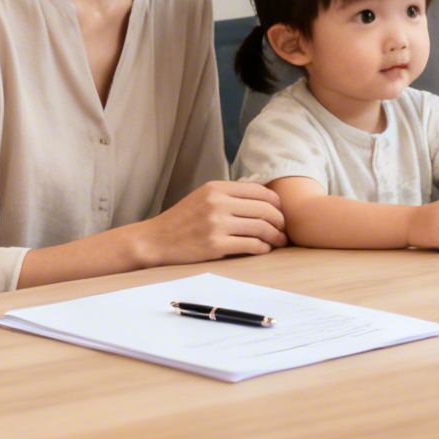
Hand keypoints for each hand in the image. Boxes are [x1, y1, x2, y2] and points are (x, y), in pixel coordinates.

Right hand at [137, 181, 285, 264]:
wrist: (155, 240)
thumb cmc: (182, 220)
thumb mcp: (203, 197)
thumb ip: (229, 195)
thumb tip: (264, 198)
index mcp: (216, 188)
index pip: (259, 190)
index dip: (276, 202)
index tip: (280, 211)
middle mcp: (217, 203)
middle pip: (265, 209)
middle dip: (280, 221)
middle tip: (283, 229)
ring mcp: (216, 224)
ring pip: (261, 227)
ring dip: (275, 236)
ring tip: (278, 241)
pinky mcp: (215, 245)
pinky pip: (250, 245)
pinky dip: (262, 248)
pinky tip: (263, 249)